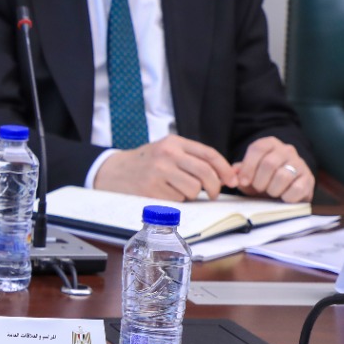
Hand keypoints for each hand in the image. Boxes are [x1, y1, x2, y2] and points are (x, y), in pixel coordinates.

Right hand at [92, 134, 236, 199]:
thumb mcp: (167, 151)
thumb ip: (193, 159)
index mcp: (174, 142)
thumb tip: (228, 175)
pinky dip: (175, 201)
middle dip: (214, 187)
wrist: (112, 171)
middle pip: (205, 173)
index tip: (231, 181)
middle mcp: (167, 154)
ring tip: (179, 191)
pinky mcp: (151, 189)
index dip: (224, 169)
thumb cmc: (145, 163)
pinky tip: (164, 194)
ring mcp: (158, 171)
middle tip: (212, 193)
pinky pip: (177, 200)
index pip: (209, 154)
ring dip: (192, 195)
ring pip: (193, 189)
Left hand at [231, 136, 313, 202]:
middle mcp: (286, 150)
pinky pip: (296, 189)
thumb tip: (234, 173)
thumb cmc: (263, 180)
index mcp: (269, 144)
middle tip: (259, 188)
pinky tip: (283, 197)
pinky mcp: (309, 179)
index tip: (243, 182)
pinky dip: (286, 197)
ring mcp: (300, 163)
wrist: (286, 189)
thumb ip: (240, 172)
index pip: (257, 149)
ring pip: (283, 176)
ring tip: (271, 192)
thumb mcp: (249, 175)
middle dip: (259, 181)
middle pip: (269, 164)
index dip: (248, 167)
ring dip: (272, 190)